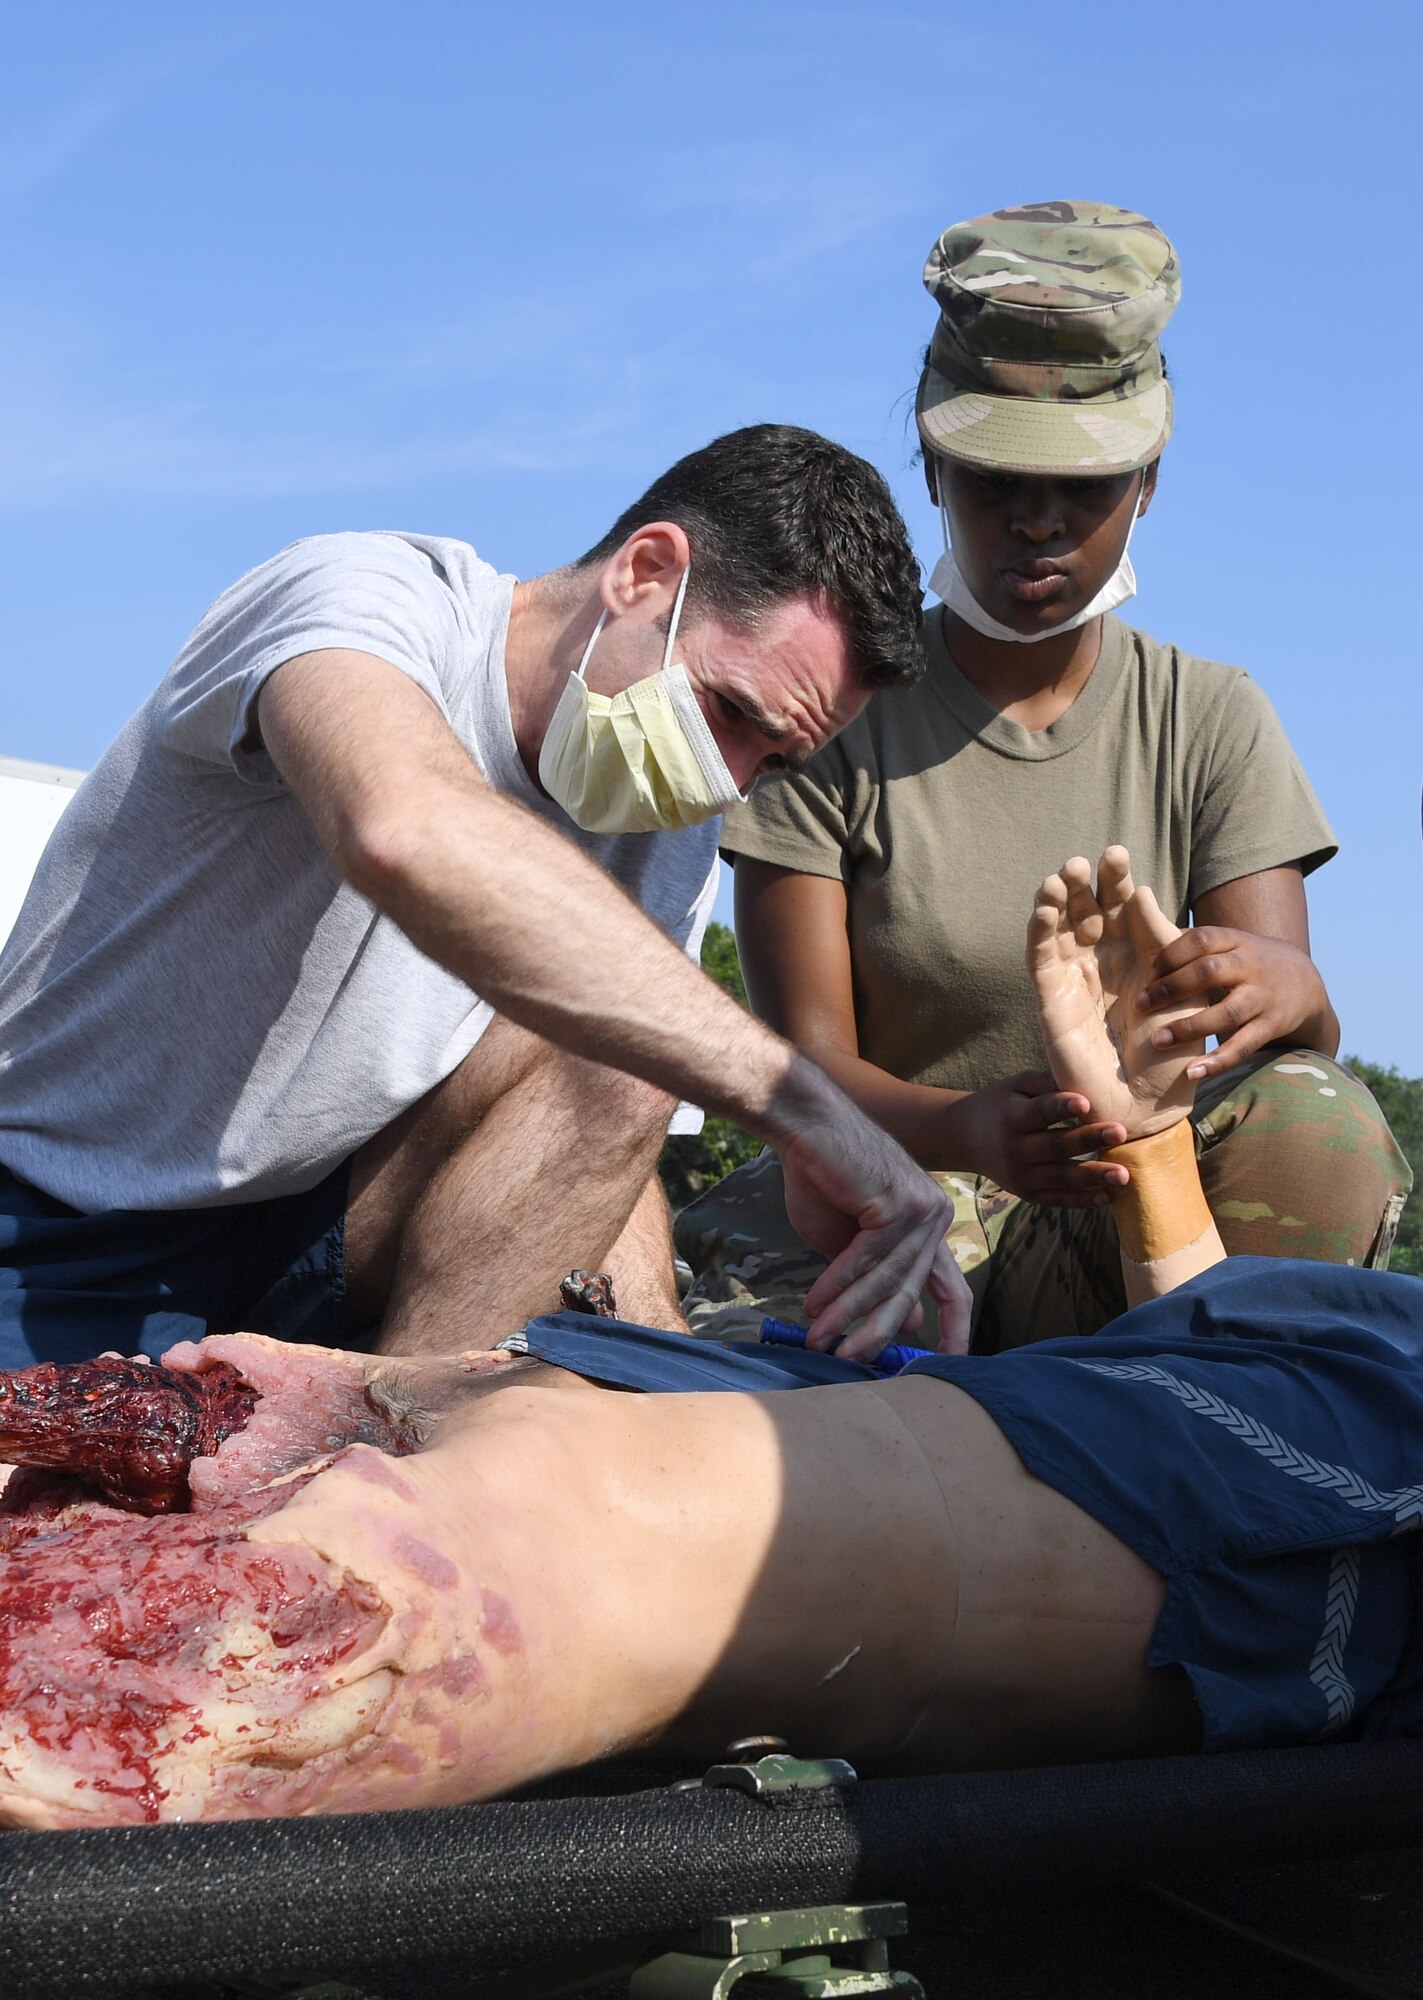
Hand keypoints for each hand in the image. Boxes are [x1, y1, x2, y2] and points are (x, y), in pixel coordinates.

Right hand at [770, 1059, 972, 1361]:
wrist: (806, 1125)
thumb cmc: (820, 1177)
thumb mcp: (846, 1240)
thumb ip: (873, 1277)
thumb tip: (909, 1326)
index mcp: (929, 1229)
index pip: (952, 1288)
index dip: (954, 1330)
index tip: (947, 1366)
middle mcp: (935, 1219)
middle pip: (914, 1292)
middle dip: (880, 1332)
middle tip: (853, 1362)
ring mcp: (922, 1209)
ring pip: (888, 1279)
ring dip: (849, 1314)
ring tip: (820, 1340)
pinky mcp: (899, 1202)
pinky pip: (867, 1258)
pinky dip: (838, 1284)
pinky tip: (815, 1304)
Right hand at [961, 1071, 1130, 1206]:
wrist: (964, 1138)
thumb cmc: (998, 1105)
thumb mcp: (1015, 1086)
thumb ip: (1047, 1082)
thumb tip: (1086, 1079)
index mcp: (1012, 1117)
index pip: (1039, 1112)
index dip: (1060, 1107)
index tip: (1084, 1102)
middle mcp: (1015, 1149)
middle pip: (1056, 1146)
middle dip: (1089, 1140)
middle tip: (1120, 1132)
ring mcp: (1021, 1176)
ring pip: (1061, 1177)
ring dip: (1094, 1176)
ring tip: (1123, 1175)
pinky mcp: (1028, 1193)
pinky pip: (1058, 1199)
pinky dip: (1082, 1200)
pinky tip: (1107, 1196)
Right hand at [1027, 847, 1205, 1140]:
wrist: (1153, 1103)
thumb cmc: (1174, 1050)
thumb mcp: (1179, 986)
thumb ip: (1160, 940)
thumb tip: (1143, 891)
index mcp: (1137, 954)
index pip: (1121, 906)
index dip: (1116, 880)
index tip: (1116, 854)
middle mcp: (1102, 961)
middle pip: (1085, 911)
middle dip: (1082, 884)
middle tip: (1082, 861)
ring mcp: (1075, 979)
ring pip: (1059, 930)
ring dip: (1055, 901)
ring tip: (1060, 875)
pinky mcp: (1053, 1001)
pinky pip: (1041, 961)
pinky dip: (1040, 933)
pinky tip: (1044, 909)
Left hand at [1135, 926, 1333, 1080]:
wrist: (1306, 982)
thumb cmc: (1250, 962)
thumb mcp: (1231, 943)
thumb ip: (1195, 943)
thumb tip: (1145, 941)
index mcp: (1237, 941)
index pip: (1201, 940)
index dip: (1170, 956)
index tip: (1147, 976)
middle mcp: (1251, 966)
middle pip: (1209, 972)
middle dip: (1171, 988)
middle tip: (1140, 1006)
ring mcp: (1263, 997)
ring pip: (1226, 1012)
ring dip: (1189, 1028)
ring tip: (1158, 1041)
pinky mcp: (1272, 1025)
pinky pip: (1244, 1046)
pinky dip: (1218, 1061)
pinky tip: (1193, 1072)